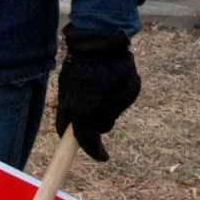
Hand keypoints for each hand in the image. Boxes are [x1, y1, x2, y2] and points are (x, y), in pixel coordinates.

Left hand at [54, 26, 139, 161]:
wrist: (101, 42)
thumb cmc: (78, 67)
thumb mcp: (66, 93)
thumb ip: (67, 115)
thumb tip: (67, 133)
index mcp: (86, 115)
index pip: (90, 143)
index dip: (95, 152)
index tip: (102, 157)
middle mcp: (107, 112)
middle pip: (103, 125)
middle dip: (96, 119)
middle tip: (89, 102)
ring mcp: (123, 101)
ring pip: (114, 110)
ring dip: (106, 103)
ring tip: (98, 82)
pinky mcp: (134, 89)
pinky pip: (124, 98)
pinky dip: (117, 92)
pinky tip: (111, 77)